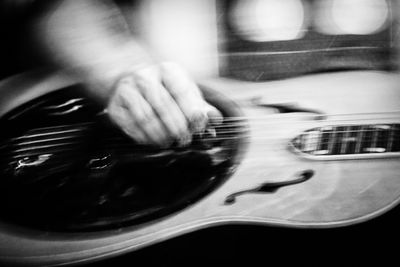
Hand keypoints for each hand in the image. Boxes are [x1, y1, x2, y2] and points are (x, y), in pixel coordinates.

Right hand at [106, 62, 220, 146]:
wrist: (130, 79)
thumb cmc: (164, 88)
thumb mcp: (184, 91)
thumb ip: (200, 105)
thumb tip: (215, 119)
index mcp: (167, 70)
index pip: (180, 90)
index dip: (190, 110)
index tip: (198, 126)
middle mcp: (144, 76)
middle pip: (163, 105)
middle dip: (176, 127)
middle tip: (184, 140)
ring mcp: (127, 89)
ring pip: (145, 117)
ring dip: (160, 135)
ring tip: (169, 142)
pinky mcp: (115, 105)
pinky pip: (130, 125)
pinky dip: (144, 138)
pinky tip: (152, 142)